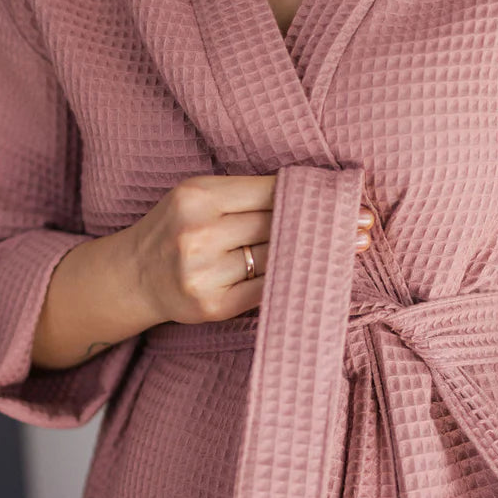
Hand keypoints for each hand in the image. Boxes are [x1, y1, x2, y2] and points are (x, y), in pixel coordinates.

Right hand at [125, 172, 374, 325]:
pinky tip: (321, 275)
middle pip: (277, 224)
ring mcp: (203, 273)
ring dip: (318, 255)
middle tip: (365, 224)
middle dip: (325, 224)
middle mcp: (198, 233)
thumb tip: (314, 193)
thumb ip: (245, 195)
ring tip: (352, 248)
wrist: (132, 277)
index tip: (348, 197)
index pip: (269, 191)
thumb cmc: (175, 230)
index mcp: (197, 196)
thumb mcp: (197, 198)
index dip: (312, 194)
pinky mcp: (212, 306)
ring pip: (277, 259)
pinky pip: (267, 292)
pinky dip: (296, 282)